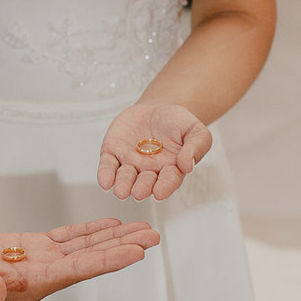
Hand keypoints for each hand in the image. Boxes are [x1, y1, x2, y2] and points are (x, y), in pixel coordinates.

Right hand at [0, 218, 159, 300]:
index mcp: (35, 284)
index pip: (80, 270)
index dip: (108, 259)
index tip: (136, 252)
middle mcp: (45, 274)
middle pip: (92, 258)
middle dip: (123, 247)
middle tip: (153, 237)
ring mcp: (42, 260)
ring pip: (85, 247)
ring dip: (114, 237)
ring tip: (142, 229)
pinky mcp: (34, 246)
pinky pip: (69, 237)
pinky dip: (90, 230)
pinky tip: (110, 225)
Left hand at [97, 103, 211, 199]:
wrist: (158, 108)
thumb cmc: (178, 123)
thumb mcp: (196, 130)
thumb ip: (196, 147)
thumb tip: (188, 165)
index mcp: (171, 169)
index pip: (168, 181)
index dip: (164, 187)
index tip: (160, 193)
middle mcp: (149, 171)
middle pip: (145, 182)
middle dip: (141, 187)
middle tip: (138, 192)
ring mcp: (130, 163)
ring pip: (125, 177)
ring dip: (123, 184)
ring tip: (121, 191)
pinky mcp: (113, 153)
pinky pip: (108, 165)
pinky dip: (105, 174)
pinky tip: (105, 182)